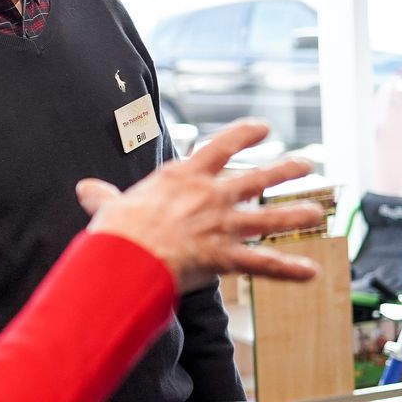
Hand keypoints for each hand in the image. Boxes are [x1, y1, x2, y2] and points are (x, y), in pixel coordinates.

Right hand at [76, 119, 324, 291]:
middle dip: (284, 170)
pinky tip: (311, 272)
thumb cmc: (115, 229)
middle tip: (304, 164)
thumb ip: (102, 196)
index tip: (263, 128)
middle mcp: (210, 196)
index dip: (245, 134)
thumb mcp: (107, 205)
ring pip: (269, 218)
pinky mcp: (225, 257)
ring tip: (316, 211)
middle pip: (256, 178)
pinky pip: (263, 264)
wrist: (126, 256)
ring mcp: (221, 225)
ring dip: (296, 214)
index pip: (221, 146)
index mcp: (183, 177)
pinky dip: (288, 270)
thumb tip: (84, 189)